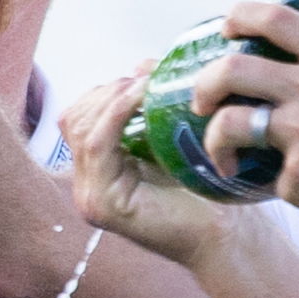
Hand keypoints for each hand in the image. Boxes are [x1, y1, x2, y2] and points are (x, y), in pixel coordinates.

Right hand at [62, 73, 246, 264]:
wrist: (225, 232)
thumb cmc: (204, 188)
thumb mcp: (168, 138)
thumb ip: (150, 107)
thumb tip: (142, 64)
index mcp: (97, 172)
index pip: (78, 118)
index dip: (104, 91)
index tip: (140, 76)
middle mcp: (86, 187)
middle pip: (73, 119)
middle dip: (107, 92)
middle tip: (144, 78)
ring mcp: (90, 197)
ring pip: (81, 128)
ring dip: (113, 98)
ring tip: (146, 85)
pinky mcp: (102, 204)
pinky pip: (97, 145)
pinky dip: (117, 113)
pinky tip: (143, 97)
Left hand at [195, 0, 298, 228]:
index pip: (273, 17)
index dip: (239, 16)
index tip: (227, 29)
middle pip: (230, 71)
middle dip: (204, 83)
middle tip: (201, 99)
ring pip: (230, 126)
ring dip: (216, 142)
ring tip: (224, 156)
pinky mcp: (298, 175)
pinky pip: (275, 179)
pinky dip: (287, 187)